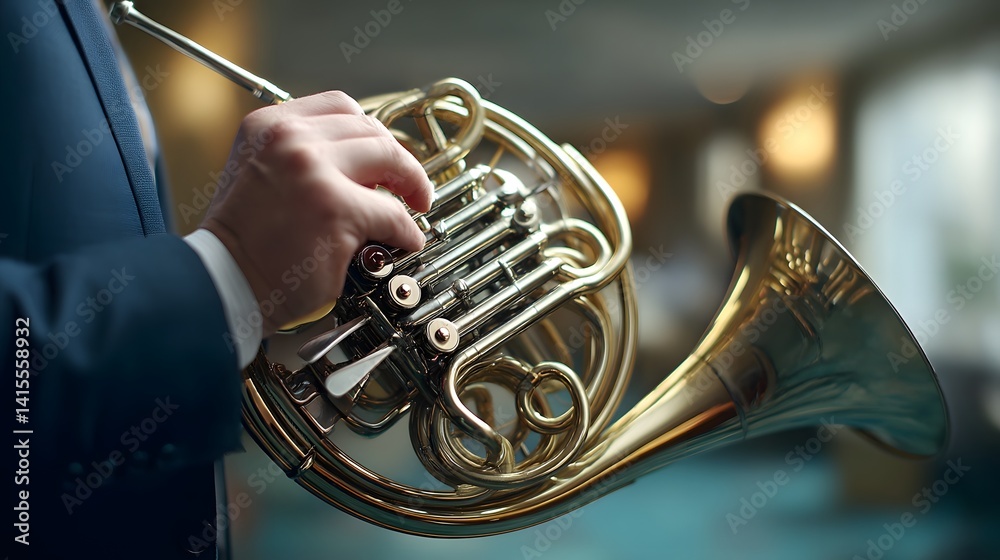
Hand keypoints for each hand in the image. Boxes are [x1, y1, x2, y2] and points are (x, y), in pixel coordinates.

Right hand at [200, 91, 432, 335]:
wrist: (222, 281)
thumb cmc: (242, 240)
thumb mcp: (259, 172)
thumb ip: (302, 155)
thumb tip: (362, 164)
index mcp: (269, 125)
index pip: (340, 107)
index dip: (371, 131)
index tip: (384, 154)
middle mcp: (290, 139)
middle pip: (370, 129)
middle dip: (398, 158)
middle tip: (409, 185)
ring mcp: (314, 172)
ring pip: (389, 160)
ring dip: (411, 184)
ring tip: (413, 207)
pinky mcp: (336, 210)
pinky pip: (393, 214)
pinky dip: (406, 231)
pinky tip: (404, 241)